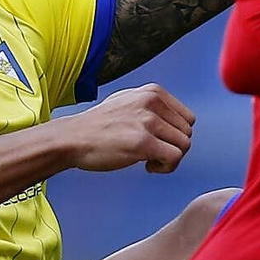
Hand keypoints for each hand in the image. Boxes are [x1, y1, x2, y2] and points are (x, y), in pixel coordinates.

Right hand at [58, 83, 193, 174]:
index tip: (159, 142)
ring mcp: (148, 122)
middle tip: (153, 153)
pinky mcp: (143, 142)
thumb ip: (152, 106)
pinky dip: (166, 167)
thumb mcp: (128, 101)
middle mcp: (152, 102)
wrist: (72, 138)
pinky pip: (174, 158)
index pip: (187, 117)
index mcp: (153, 92)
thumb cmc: (97, 126)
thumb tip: (174, 120)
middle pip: (187, 133)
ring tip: (149, 159)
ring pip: (184, 145)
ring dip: (169, 158)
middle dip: (173, 147)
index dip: (176, 134)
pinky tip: (147, 166)